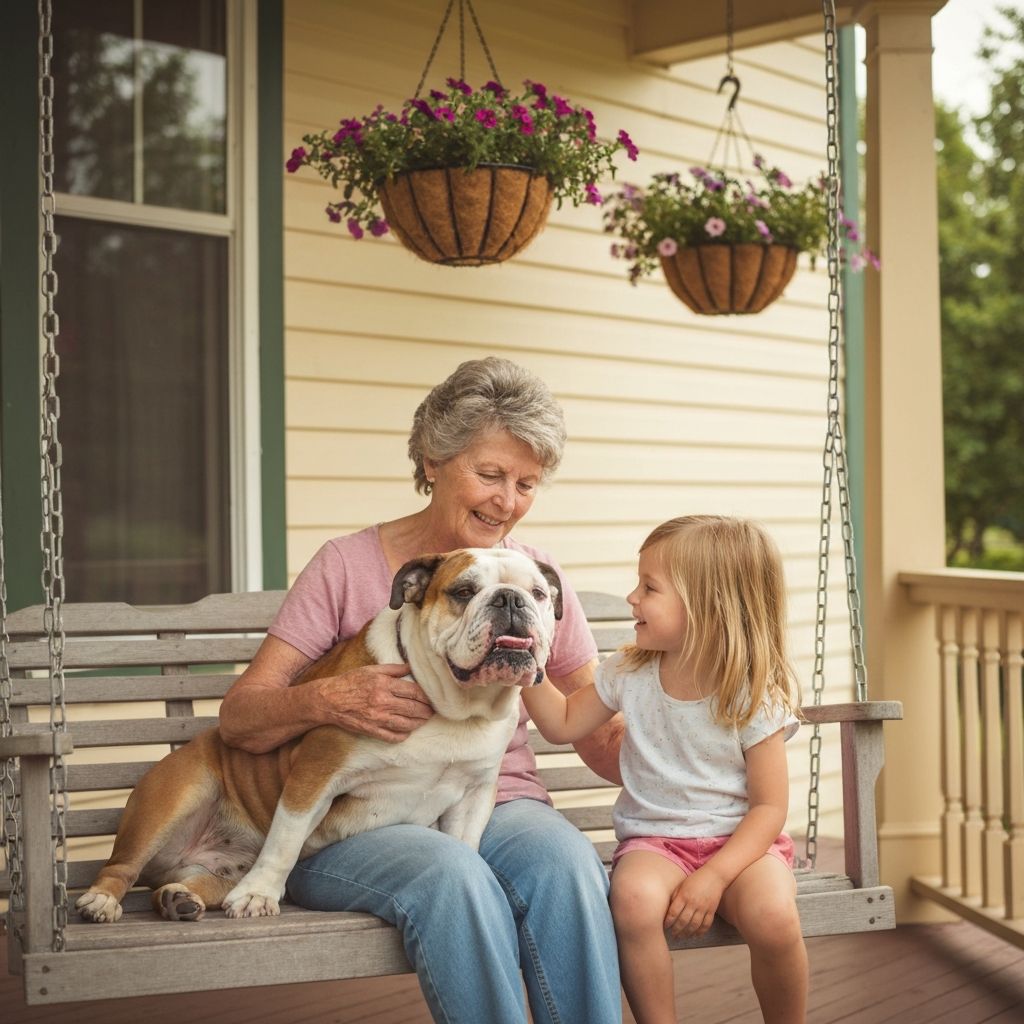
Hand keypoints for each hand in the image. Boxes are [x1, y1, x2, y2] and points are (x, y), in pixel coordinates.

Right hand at [315, 663, 433, 742]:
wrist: (329, 700)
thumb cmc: (350, 682)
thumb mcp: (371, 669)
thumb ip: (393, 669)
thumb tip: (411, 667)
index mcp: (384, 684)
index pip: (414, 691)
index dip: (426, 696)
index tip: (432, 698)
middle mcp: (382, 701)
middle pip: (413, 708)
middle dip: (427, 710)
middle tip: (433, 711)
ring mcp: (377, 718)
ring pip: (406, 724)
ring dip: (419, 723)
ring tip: (424, 720)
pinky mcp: (371, 730)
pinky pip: (392, 736)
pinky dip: (403, 735)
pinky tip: (407, 731)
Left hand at [664, 866, 725, 938]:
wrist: (715, 875)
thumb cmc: (695, 879)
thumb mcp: (682, 885)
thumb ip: (675, 896)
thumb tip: (668, 909)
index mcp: (684, 895)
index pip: (673, 912)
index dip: (668, 922)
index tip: (665, 927)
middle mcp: (693, 903)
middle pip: (683, 921)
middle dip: (676, 930)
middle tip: (673, 936)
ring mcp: (703, 908)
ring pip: (694, 926)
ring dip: (687, 934)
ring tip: (682, 937)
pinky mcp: (712, 911)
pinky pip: (706, 925)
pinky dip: (700, 932)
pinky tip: (695, 936)